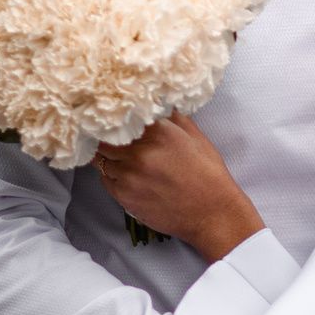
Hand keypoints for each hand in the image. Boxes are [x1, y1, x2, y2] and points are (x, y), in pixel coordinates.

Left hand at [93, 116, 262, 259]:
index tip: (112, 121)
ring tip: (125, 161)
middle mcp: (140, 151)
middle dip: (107, 139)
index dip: (114, 119)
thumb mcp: (194, 136)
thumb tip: (155, 102)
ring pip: (102, 159)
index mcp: (158, 131)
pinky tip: (128, 177)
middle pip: (105, 138)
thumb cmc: (206, 174)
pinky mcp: (125, 195)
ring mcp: (130, 174)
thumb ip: (171, 116)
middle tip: (112, 141)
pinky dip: (112, 176)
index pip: (120, 118)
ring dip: (110, 158)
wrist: (212, 212)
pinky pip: (105, 180)